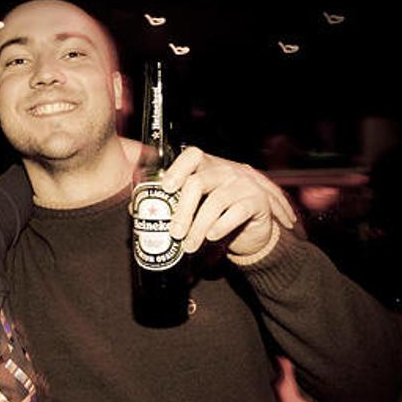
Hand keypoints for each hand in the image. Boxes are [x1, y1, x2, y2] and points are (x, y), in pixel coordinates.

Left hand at [161, 147, 296, 257]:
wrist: (253, 229)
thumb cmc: (219, 215)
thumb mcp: (198, 206)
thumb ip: (177, 204)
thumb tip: (144, 214)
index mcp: (208, 167)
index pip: (192, 156)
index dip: (177, 169)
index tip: (166, 188)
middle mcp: (225, 171)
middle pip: (198, 183)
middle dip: (183, 211)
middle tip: (175, 234)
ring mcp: (243, 184)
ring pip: (216, 201)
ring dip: (199, 226)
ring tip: (189, 245)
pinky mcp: (257, 201)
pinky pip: (237, 212)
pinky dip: (221, 226)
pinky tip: (211, 236)